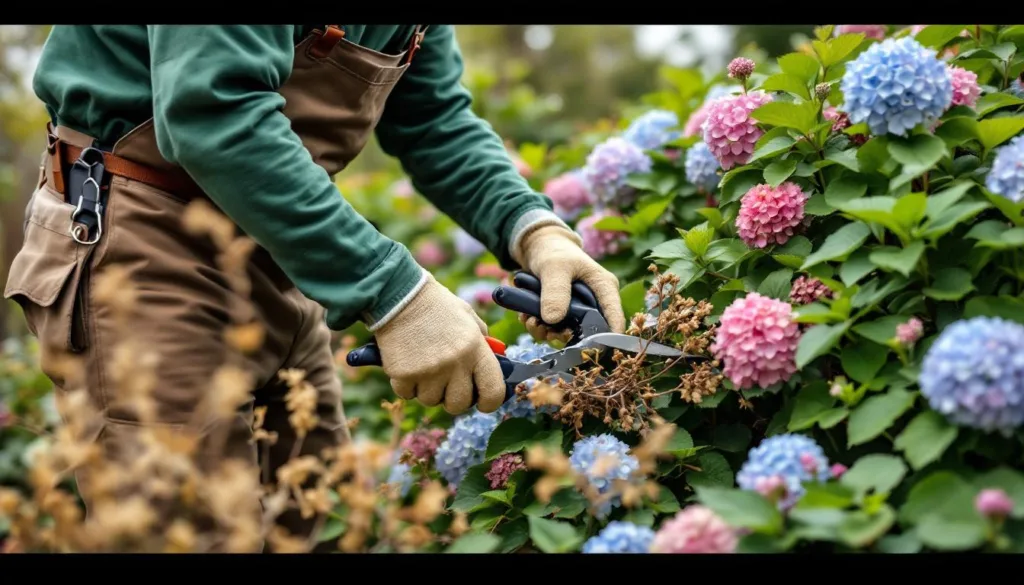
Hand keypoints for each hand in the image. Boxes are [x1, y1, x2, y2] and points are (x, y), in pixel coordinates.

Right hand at [373, 273, 504, 413]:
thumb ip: (483, 343)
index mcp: (475, 349)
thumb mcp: (469, 318)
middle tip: (447, 383)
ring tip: (424, 366)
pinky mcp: (403, 374)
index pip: (493, 391)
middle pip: (459, 404)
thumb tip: (495, 366)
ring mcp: (428, 371)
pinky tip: (408, 363)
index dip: (490, 402)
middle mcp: (455, 363)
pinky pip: (407, 394)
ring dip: (428, 389)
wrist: (401, 294)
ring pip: (431, 400)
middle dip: (453, 398)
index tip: (483, 401)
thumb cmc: (438, 306)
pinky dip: (406, 384)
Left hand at [515, 225, 625, 339]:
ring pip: (567, 332)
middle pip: (588, 330)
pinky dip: (539, 326)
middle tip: (544, 331)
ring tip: (530, 321)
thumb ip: (555, 292)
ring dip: (546, 332)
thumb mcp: (554, 268)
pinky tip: (526, 317)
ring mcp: (579, 310)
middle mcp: (595, 302)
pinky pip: (553, 328)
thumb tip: (553, 320)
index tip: (592, 350)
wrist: (538, 247)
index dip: (608, 336)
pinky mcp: (563, 313)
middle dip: (563, 335)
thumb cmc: (554, 252)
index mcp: (604, 288)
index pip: (614, 316)